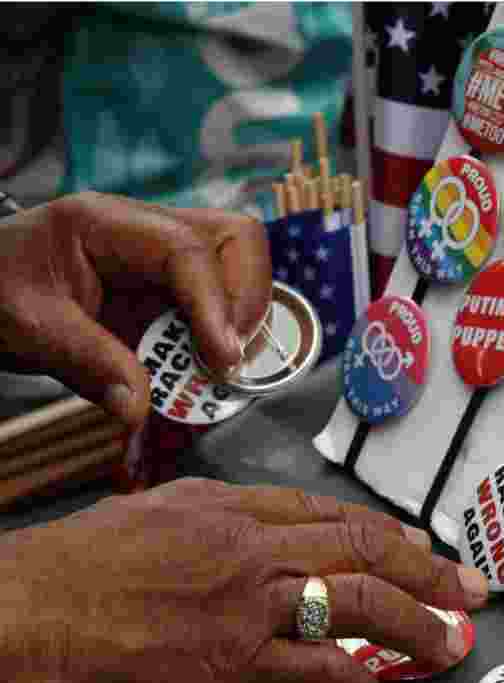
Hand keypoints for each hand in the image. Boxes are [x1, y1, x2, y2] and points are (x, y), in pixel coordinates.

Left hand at [0, 192, 272, 428]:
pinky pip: (219, 301)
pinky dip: (224, 335)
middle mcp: (149, 229)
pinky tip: (205, 368)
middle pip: (236, 238)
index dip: (217, 305)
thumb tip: (138, 409)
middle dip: (246, 299)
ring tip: (220, 367)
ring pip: (239, 265)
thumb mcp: (28, 327)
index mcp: (107, 223)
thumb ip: (87, 363)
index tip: (224, 359)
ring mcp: (165, 255)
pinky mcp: (171, 286)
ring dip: (243, 318)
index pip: (187, 250)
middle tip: (230, 356)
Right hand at [0, 478, 487, 682]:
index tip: (421, 548)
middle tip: (467, 589)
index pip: (334, 515)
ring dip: (414, 624)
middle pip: (363, 550)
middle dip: (427, 572)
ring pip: (357, 602)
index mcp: (234, 509)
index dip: (388, 534)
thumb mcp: (159, 512)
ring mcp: (249, 607)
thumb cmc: (81, 564)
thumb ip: (221, 515)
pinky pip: (315, 672)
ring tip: (449, 640)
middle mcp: (254, 549)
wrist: (28, 611)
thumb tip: (265, 527)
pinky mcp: (233, 668)